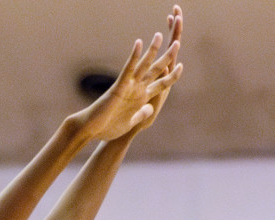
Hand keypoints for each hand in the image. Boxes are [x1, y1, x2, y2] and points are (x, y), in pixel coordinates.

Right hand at [75, 7, 183, 142]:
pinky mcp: (119, 86)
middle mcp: (137, 88)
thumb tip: (151, 107)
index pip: (161, 84)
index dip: (172, 76)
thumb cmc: (109, 127)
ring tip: (159, 35)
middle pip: (156, 70)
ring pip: (144, 65)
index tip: (181, 66)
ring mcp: (129, 86)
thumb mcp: (132, 122)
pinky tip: (138, 43)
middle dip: (168, 58)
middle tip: (177, 43)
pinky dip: (133, 57)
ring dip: (153, 51)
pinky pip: (128, 69)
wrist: (92, 129)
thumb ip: (141, 114)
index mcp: (142, 98)